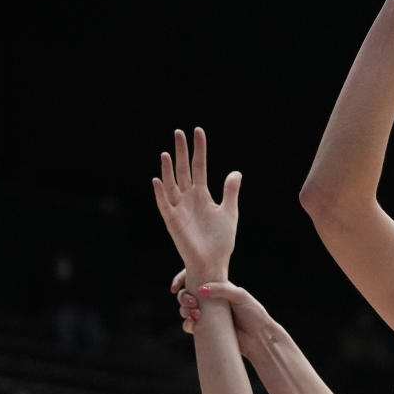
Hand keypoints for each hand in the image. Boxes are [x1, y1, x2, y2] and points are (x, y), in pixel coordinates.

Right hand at [152, 127, 240, 282]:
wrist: (213, 262)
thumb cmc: (221, 241)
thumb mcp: (229, 212)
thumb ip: (230, 191)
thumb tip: (235, 172)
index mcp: (202, 195)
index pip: (199, 166)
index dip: (198, 149)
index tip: (198, 131)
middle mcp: (188, 198)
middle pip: (183, 170)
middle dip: (181, 152)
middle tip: (179, 132)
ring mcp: (179, 209)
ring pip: (171, 184)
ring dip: (168, 169)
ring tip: (167, 152)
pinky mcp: (172, 222)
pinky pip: (164, 204)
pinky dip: (160, 193)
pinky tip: (158, 180)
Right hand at [169, 272, 276, 359]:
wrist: (259, 338)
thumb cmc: (254, 313)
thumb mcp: (240, 295)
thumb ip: (222, 289)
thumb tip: (200, 290)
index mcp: (218, 286)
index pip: (196, 277)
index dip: (182, 279)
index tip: (176, 286)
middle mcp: (211, 299)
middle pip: (188, 293)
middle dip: (184, 297)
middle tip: (192, 303)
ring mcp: (208, 314)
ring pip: (186, 309)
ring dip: (184, 310)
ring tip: (194, 314)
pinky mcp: (207, 329)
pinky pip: (190, 325)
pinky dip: (187, 324)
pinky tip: (192, 325)